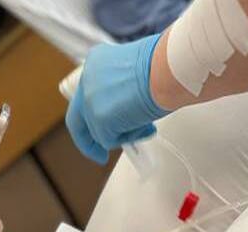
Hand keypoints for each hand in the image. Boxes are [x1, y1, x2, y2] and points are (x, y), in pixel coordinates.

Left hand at [65, 33, 166, 163]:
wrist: (170, 69)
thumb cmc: (166, 66)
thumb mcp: (137, 72)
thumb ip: (123, 89)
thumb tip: (127, 111)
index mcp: (96, 61)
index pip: (85, 96)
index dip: (93, 114)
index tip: (102, 126)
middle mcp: (88, 79)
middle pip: (77, 118)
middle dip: (87, 141)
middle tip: (99, 154)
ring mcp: (90, 100)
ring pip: (98, 132)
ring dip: (123, 134)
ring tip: (147, 125)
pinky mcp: (99, 119)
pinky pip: (109, 140)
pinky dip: (129, 137)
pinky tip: (146, 126)